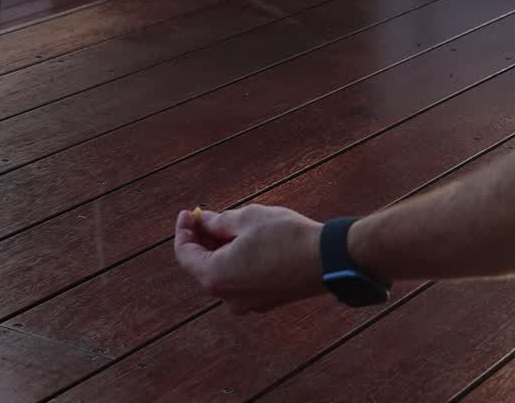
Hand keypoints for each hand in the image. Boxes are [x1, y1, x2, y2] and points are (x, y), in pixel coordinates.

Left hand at [174, 204, 323, 313]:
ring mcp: (247, 303)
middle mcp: (228, 297)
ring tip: (223, 225)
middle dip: (201, 239)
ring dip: (218, 250)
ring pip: (222, 274)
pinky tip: (242, 241)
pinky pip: (240, 281)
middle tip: (204, 216)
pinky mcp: (265, 301)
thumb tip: (204, 221)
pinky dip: (234, 261)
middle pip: (201, 266)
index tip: (189, 213)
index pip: (185, 254)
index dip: (184, 230)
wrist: (330, 260)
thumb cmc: (287, 237)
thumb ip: (218, 222)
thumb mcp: (247, 219)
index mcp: (216, 277)